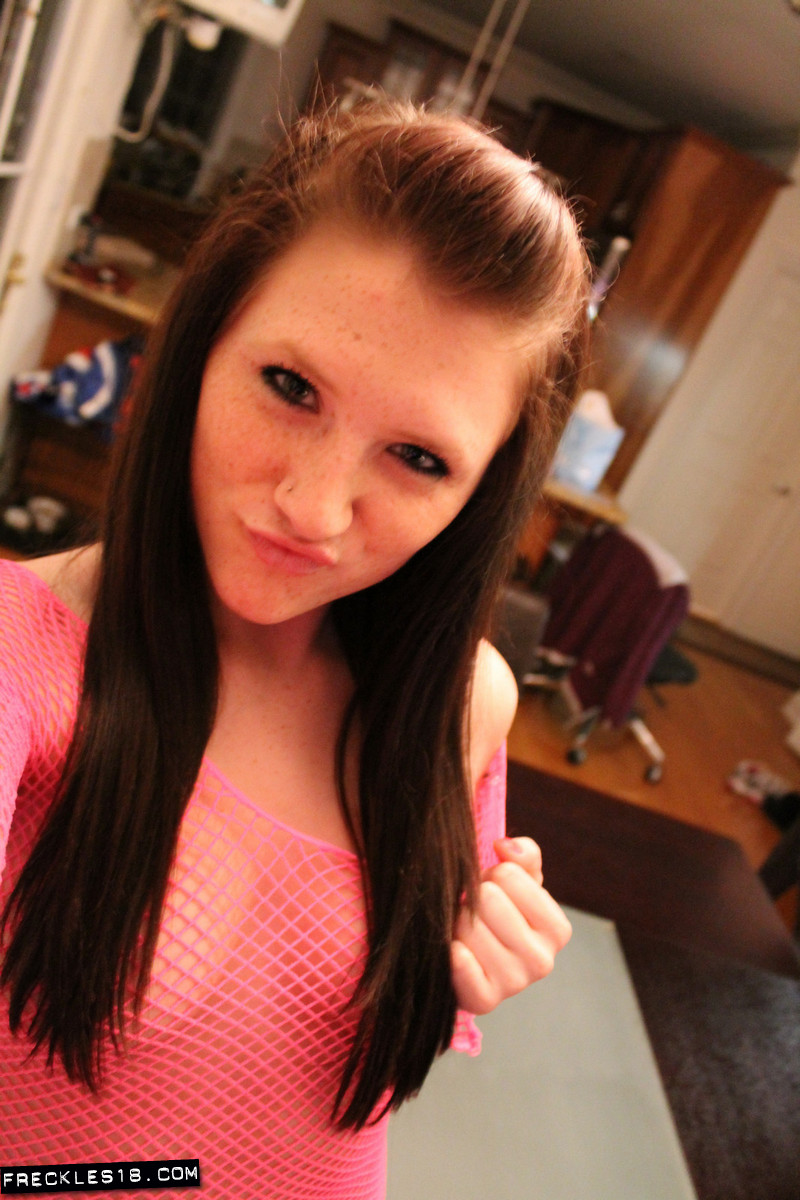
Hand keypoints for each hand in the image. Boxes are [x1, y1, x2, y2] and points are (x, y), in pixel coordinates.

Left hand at [450, 837, 571, 1014]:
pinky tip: (456, 952)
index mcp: (557, 929)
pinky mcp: (484, 1001)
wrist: (475, 959)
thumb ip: (523, 854)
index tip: (494, 892)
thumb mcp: (521, 881)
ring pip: (468, 926)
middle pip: (488, 900)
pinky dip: (451, 952)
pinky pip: (460, 965)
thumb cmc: (502, 914)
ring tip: (466, 932)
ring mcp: (514, 983)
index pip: (509, 875)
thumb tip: (504, 846)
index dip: (491, 876)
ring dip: (458, 923)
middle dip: (473, 899)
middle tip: (476, 913)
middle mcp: (543, 961)